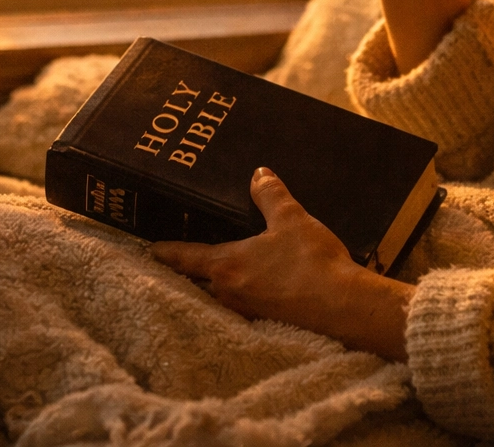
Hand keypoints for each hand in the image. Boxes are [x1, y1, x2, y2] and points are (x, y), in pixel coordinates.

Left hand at [151, 167, 412, 360]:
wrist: (342, 305)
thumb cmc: (310, 260)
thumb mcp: (291, 218)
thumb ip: (271, 195)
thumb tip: (258, 173)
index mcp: (226, 264)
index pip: (187, 257)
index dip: (168, 251)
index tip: (152, 248)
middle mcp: (228, 291)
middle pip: (196, 281)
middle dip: (186, 271)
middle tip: (177, 260)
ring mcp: (247, 310)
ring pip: (218, 295)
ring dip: (211, 285)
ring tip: (211, 272)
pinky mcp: (267, 320)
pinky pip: (241, 304)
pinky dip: (237, 294)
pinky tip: (250, 287)